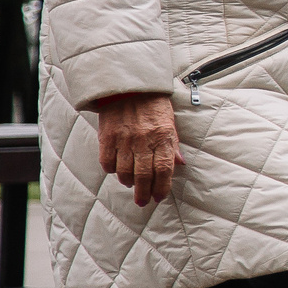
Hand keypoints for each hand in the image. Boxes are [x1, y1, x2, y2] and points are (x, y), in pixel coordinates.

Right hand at [96, 92, 180, 207]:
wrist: (129, 86)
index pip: (164, 169)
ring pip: (125, 171)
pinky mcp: (107, 137)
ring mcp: (124, 139)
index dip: (162, 186)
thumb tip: (180, 165)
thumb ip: (173, 145)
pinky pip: (107, 162)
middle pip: (144, 175)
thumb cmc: (153, 105)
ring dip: (128, 182)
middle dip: (144, 192)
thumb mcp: (170, 122)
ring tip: (131, 184)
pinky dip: (112, 170)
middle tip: (143, 201)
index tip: (159, 197)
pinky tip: (117, 170)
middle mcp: (144, 140)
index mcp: (163, 136)